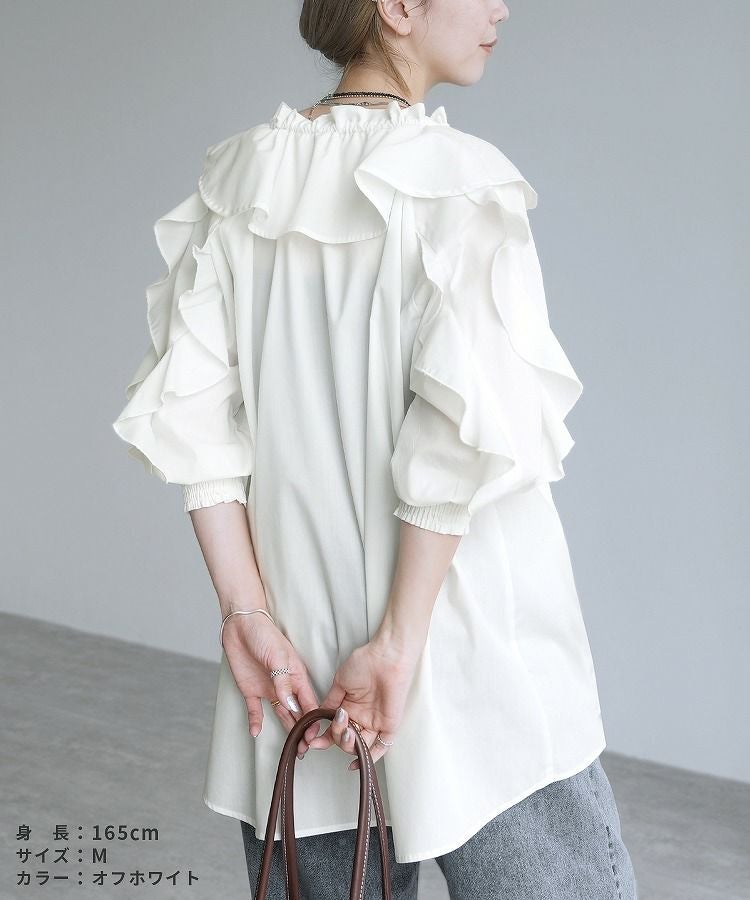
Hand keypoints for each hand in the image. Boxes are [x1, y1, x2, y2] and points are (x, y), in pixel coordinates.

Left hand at [222, 613, 322, 756]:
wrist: (240, 625)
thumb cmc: (265, 635)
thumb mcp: (278, 657)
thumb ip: (284, 682)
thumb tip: (292, 706)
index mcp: (297, 676)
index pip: (309, 703)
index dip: (313, 720)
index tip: (315, 736)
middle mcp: (285, 685)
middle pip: (297, 713)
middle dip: (303, 732)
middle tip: (305, 751)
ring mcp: (269, 689)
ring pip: (282, 715)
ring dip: (287, 730)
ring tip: (291, 749)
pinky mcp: (251, 690)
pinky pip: (255, 710)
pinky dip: (256, 721)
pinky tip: (256, 732)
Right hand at [306, 636, 420, 770]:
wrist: (385, 657)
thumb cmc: (365, 663)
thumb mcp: (340, 683)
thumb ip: (330, 702)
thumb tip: (318, 717)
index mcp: (350, 707)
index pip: (335, 729)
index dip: (323, 738)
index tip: (311, 740)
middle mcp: (362, 717)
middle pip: (345, 739)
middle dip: (336, 738)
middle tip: (335, 726)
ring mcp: (375, 722)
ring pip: (359, 745)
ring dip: (348, 744)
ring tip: (346, 730)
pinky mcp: (389, 725)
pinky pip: (381, 747)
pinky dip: (369, 758)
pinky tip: (356, 762)